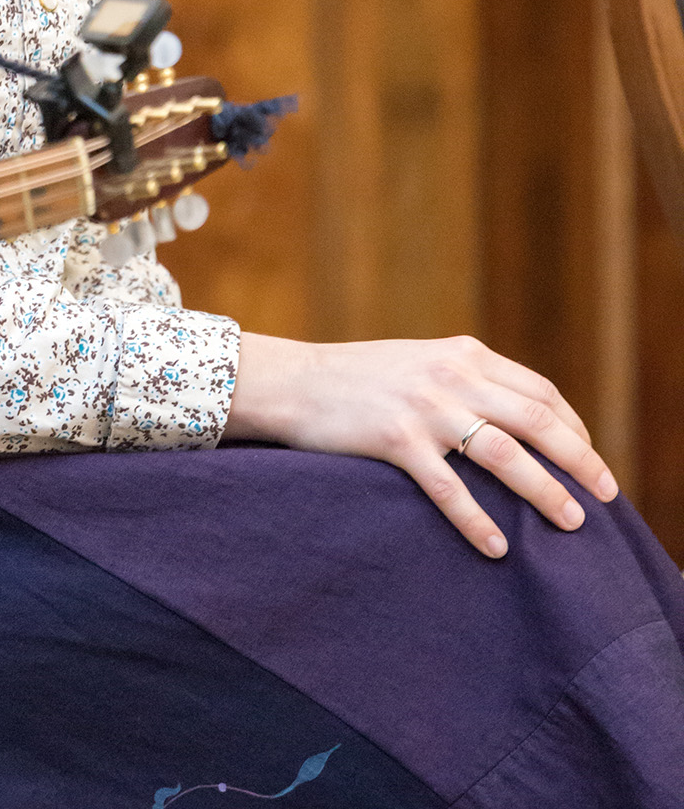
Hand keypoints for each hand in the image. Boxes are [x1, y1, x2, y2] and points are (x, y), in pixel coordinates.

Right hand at [223, 330, 619, 558]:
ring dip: (543, 490)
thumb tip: (520, 422)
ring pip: (503, 452)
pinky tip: (496, 546)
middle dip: (578, 459)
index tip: (589, 459)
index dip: (572, 426)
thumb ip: (466, 382)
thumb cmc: (359, 380)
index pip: (538, 390)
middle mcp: (451, 375)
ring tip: (571, 522)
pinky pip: (447, 487)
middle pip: (535, 419)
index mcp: (462, 354)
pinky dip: (476, 519)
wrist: (293, 381)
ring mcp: (423, 407)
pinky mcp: (394, 439)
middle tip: (606, 495)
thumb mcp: (422, 365)